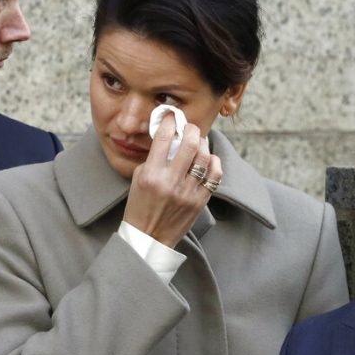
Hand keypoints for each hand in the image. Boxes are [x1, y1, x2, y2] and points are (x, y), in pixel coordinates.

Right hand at [123, 114, 221, 247]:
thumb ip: (154, 158)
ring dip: (203, 144)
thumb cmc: (140, 206)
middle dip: (191, 129)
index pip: (163, 137)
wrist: (149, 237)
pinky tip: (209, 160)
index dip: (169, 121)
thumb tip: (170, 138)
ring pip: (205, 157)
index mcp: (151, 174)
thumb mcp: (139, 179)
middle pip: (190, 143)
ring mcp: (187, 192)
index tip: (171, 117)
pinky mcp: (200, 201)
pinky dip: (214, 163)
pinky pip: (214, 175)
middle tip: (189, 128)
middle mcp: (170, 182)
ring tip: (199, 142)